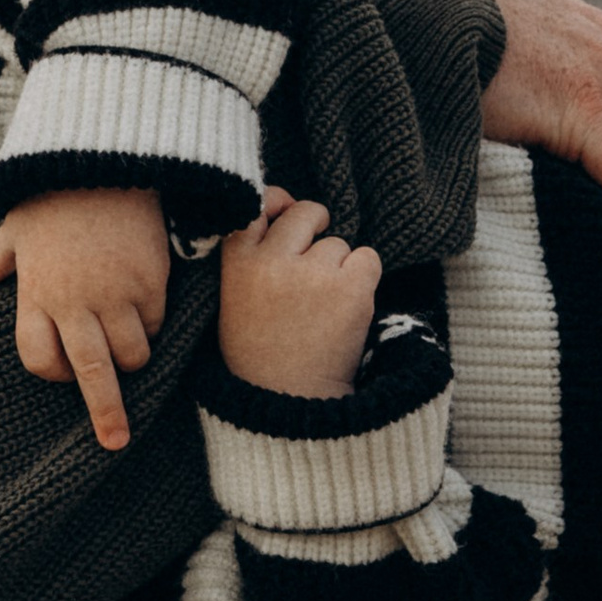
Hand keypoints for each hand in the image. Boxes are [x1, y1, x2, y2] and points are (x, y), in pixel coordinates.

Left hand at [0, 186, 169, 453]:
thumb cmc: (51, 200)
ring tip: (129, 347)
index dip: (52, 370)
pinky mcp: (151, 283)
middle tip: (115, 442)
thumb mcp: (12, 231)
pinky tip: (144, 303)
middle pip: (91, 374)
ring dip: (131, 357)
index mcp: (36, 295)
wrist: (102, 163)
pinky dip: (151, 324)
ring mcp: (116, 295)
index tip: (63, 372)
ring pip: (131, 354)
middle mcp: (75, 302)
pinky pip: (156, 324)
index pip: (39, 358)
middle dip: (105, 412)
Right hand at [217, 187, 379, 396]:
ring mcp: (313, 274)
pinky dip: (363, 277)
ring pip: (338, 243)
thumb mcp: (233, 294)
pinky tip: (347, 305)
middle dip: (315, 227)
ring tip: (322, 305)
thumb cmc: (259, 346)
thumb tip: (285, 200)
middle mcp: (273, 262)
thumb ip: (251, 248)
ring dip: (337, 266)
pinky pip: (368, 258)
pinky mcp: (350, 290)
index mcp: (237, 262)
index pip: (258, 205)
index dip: (277, 205)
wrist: (286, 400)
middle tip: (315, 260)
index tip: (284, 218)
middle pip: (305, 213)